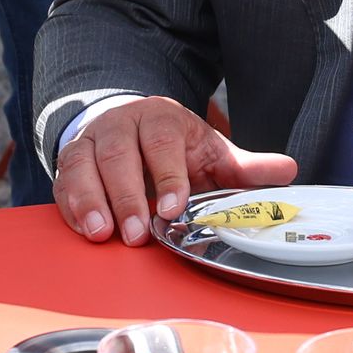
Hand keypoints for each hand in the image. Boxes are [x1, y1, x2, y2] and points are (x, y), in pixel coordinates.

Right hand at [52, 95, 297, 245]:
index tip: (172, 209)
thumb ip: (245, 166)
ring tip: (102, 234)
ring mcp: (90, 141)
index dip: (167, 177)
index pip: (162, 143)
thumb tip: (287, 171)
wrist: (129, 125)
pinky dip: (72, 206)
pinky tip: (85, 229)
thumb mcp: (211, 151)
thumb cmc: (174, 147)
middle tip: (136, 233)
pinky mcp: (69, 162)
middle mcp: (121, 124)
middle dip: (126, 195)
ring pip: (83, 165)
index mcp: (160, 118)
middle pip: (117, 154)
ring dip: (91, 200)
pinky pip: (64, 181)